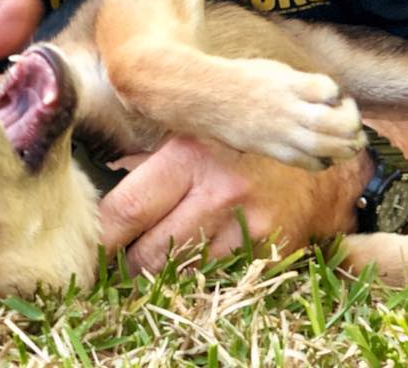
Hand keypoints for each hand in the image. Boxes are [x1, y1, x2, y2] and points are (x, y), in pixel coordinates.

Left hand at [100, 137, 368, 274]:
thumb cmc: (240, 136)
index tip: (88, 246)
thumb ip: (148, 156)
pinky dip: (198, 277)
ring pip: (183, 272)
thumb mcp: (192, 129)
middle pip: (150, 253)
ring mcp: (249, 226)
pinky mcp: (271, 251)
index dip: (102, 236)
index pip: (128, 210)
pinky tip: (190, 265)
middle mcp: (219, 192)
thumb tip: (100, 187)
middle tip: (112, 262)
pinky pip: (219, 278)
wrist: (319, 147)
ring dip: (160, 275)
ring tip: (147, 264)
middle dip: (126, 264)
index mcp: (191, 155)